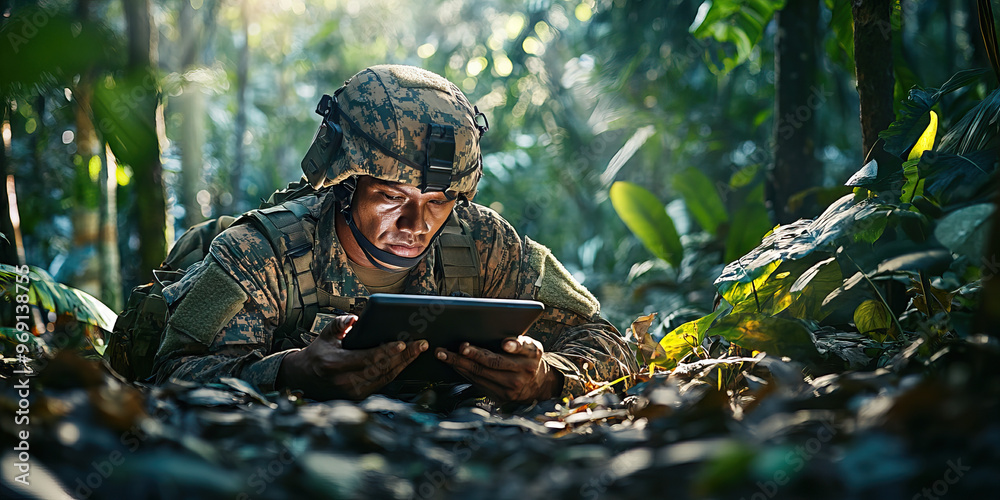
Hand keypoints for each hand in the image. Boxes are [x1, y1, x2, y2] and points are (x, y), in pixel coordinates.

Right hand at [278, 314, 427, 399]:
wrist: (305, 378)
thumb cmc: (318, 353)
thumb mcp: (325, 335)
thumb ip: (340, 324)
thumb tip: (354, 319)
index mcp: (335, 364)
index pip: (367, 358)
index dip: (387, 351)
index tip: (403, 343)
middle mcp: (345, 381)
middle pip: (381, 369)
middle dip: (404, 356)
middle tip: (421, 344)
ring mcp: (352, 392)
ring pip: (385, 378)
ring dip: (404, 364)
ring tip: (419, 350)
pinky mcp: (358, 397)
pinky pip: (382, 383)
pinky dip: (396, 372)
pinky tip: (407, 361)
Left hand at [435, 335, 562, 402]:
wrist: (538, 385)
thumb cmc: (530, 359)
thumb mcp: (533, 347)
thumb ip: (520, 342)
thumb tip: (505, 342)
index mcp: (531, 357)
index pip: (517, 350)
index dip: (508, 347)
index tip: (492, 345)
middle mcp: (521, 375)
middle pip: (492, 364)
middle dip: (471, 355)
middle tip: (454, 348)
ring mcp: (509, 389)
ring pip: (480, 374)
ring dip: (459, 364)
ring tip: (444, 354)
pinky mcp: (499, 397)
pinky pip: (478, 383)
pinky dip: (464, 372)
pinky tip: (453, 364)